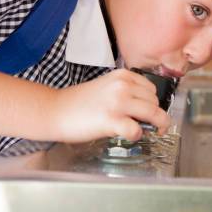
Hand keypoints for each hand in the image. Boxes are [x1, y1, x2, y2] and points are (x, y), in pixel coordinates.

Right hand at [50, 69, 170, 142]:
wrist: (55, 110)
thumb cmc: (80, 102)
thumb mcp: (107, 87)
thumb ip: (127, 93)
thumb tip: (146, 110)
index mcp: (123, 76)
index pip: (152, 90)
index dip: (153, 103)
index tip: (148, 113)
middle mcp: (123, 86)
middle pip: (155, 102)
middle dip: (154, 116)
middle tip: (146, 126)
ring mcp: (118, 102)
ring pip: (153, 114)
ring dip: (152, 126)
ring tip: (140, 131)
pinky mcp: (111, 120)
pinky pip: (136, 130)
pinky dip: (136, 135)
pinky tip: (128, 135)